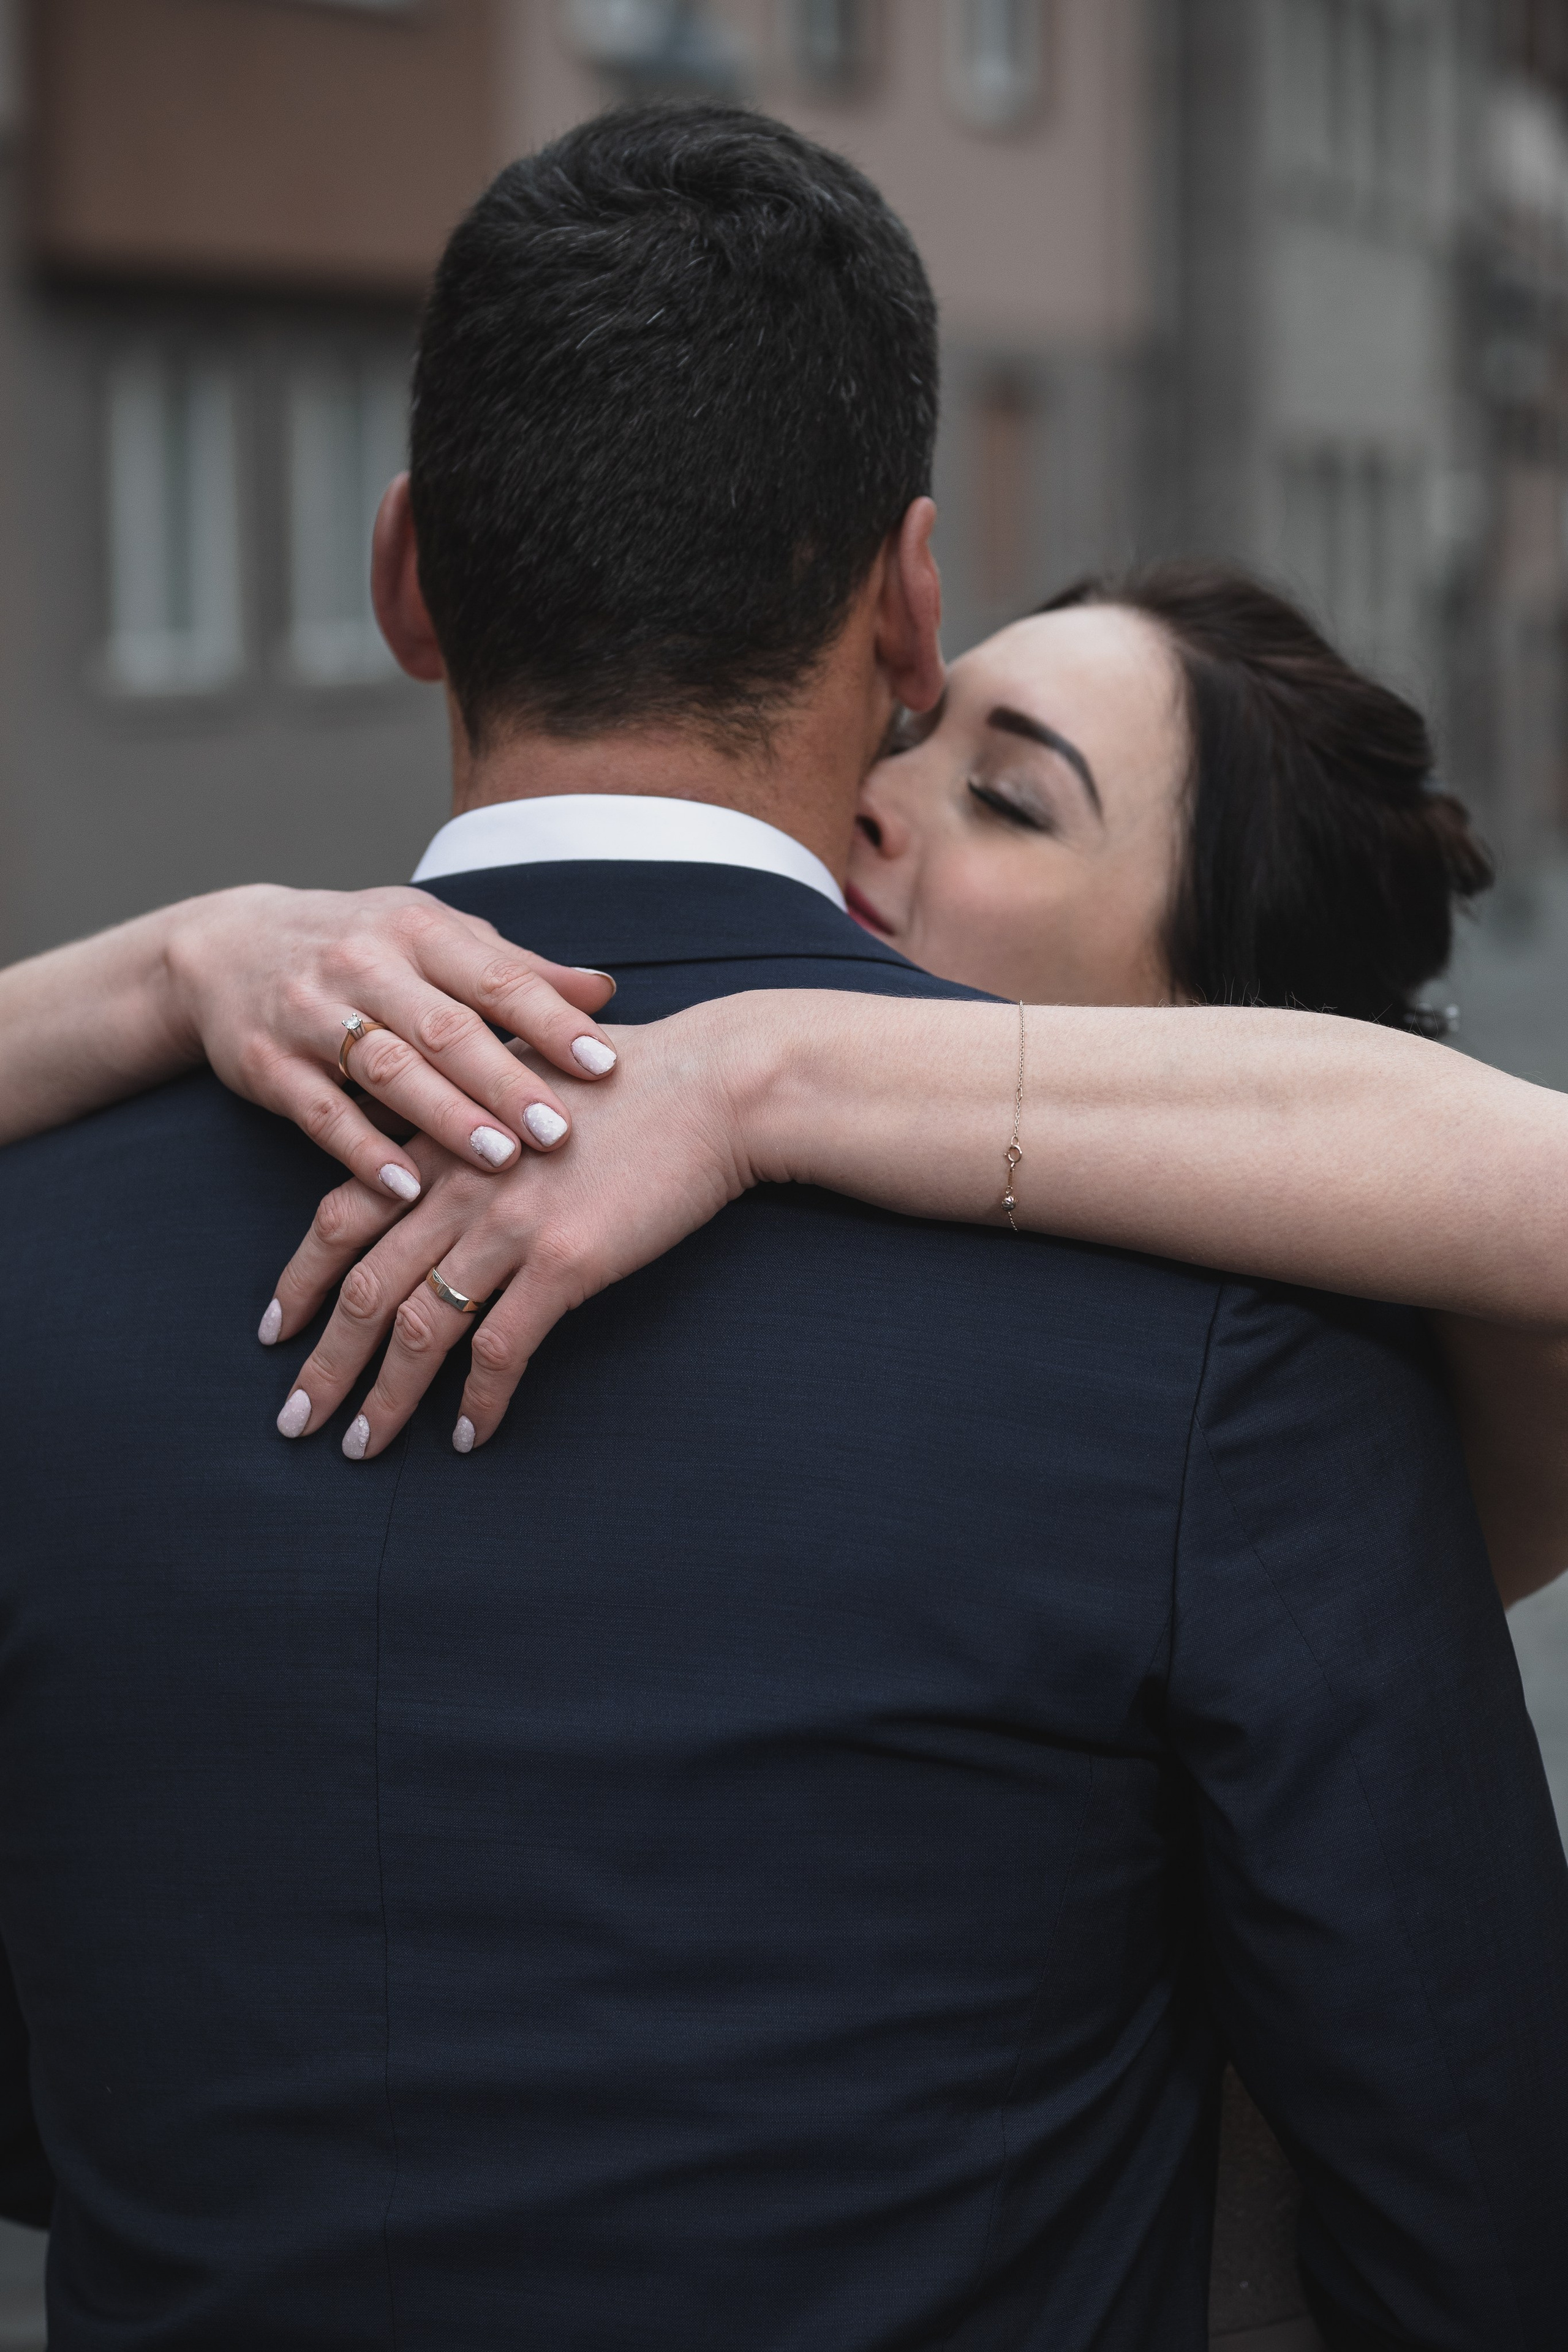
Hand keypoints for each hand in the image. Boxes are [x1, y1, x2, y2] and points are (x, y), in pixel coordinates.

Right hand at [163, 884, 619, 1200]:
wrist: (227, 946)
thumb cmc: (362, 946)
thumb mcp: (434, 937)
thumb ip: (515, 970)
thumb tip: (607, 992)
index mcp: (418, 930)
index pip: (496, 977)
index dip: (551, 1021)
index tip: (604, 1065)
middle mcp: (364, 963)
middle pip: (445, 1027)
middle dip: (505, 1080)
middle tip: (559, 1130)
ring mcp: (310, 1014)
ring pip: (387, 1069)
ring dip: (446, 1117)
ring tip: (501, 1158)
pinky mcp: (269, 1065)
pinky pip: (321, 1113)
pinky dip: (364, 1152)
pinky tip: (408, 1187)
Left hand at [263, 1000, 758, 1454]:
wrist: (712, 1084)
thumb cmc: (629, 1078)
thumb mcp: (523, 1078)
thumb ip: (468, 1117)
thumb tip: (440, 1150)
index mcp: (443, 1140)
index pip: (340, 1215)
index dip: (300, 1278)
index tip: (275, 1330)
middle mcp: (460, 1185)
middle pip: (364, 1287)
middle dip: (324, 1363)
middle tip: (296, 1420)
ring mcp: (508, 1224)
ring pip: (419, 1328)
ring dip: (385, 1398)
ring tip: (363, 1448)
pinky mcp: (564, 1261)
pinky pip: (501, 1348)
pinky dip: (478, 1400)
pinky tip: (469, 1436)